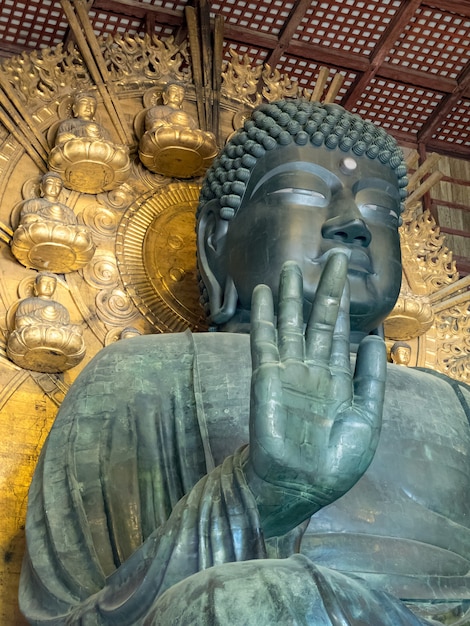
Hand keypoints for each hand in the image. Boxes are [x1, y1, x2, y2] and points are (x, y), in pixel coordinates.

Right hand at [244, 253, 385, 536]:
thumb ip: (371, 379)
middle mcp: (312, 368)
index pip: (340, 332)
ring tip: (291, 266)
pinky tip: (262, 292)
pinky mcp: (266, 376)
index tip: (346, 275)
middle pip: (319, 319)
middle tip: (334, 256)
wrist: (300, 487)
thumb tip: (377, 339)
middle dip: (326, 289)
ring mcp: (288, 370)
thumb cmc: (334, 462)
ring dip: (290, 295)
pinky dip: (263, 315)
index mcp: (337, 379)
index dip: (344, 303)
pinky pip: (264, 339)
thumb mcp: (366, 419)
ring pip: (290, 323)